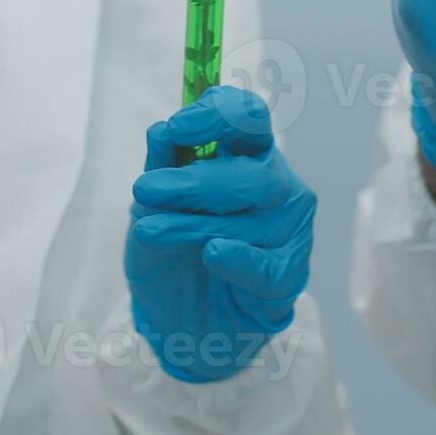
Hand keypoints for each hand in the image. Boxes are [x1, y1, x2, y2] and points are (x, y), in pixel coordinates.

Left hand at [127, 87, 312, 383]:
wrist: (177, 319)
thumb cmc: (172, 253)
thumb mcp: (152, 207)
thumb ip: (161, 169)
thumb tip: (161, 133)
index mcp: (249, 156)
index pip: (250, 119)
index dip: (219, 115)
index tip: (177, 128)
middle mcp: (278, 188)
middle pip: (254, 173)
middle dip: (196, 180)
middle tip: (145, 189)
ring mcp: (290, 233)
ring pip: (253, 222)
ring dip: (194, 225)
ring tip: (150, 232)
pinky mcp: (288, 278)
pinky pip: (266, 267)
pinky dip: (238, 260)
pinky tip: (212, 255)